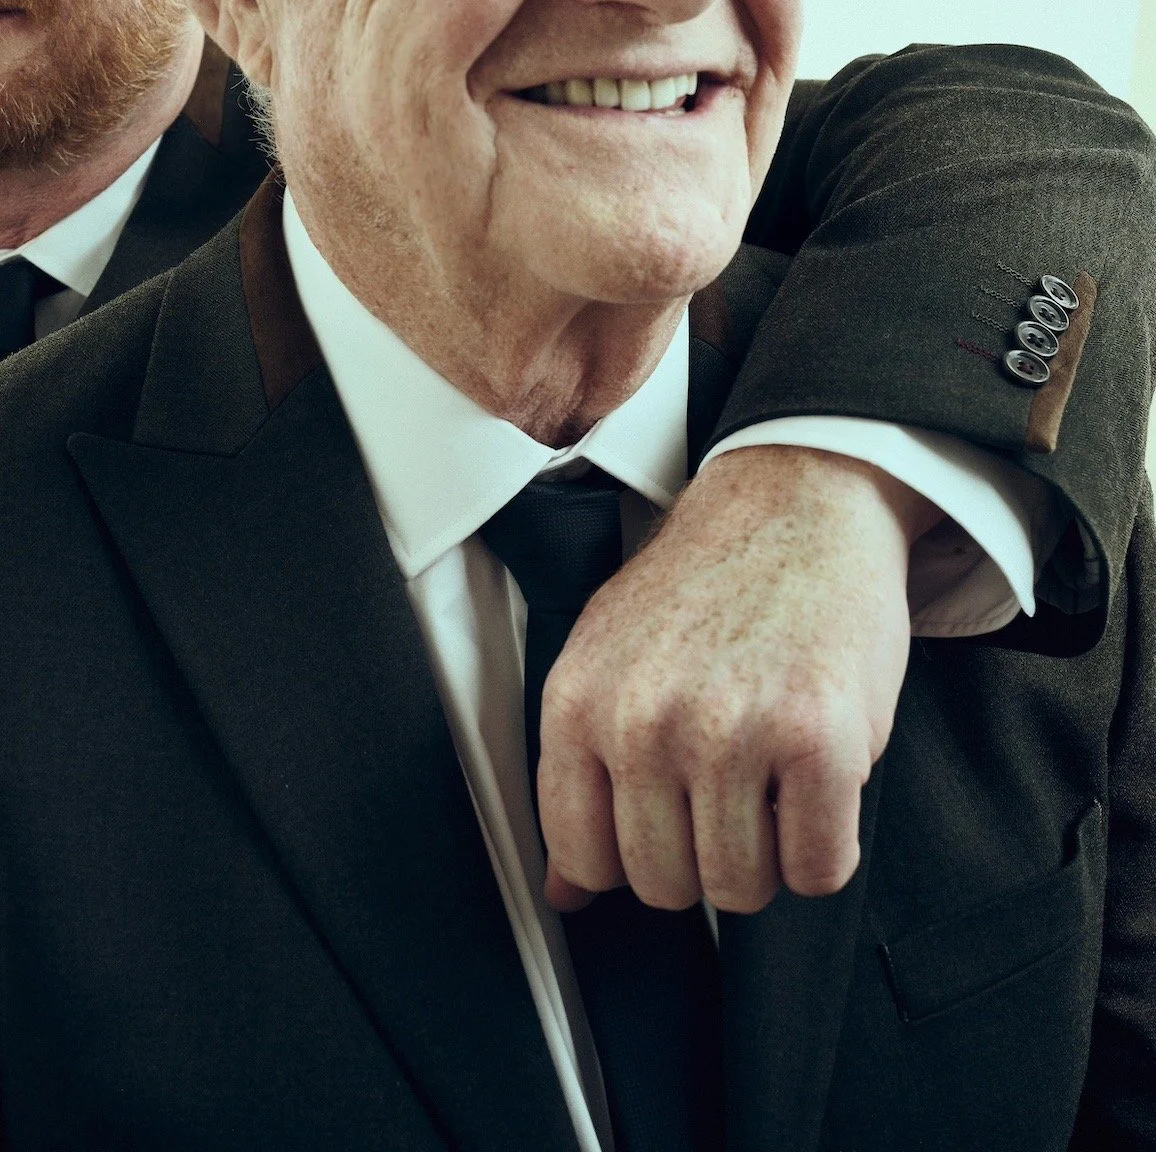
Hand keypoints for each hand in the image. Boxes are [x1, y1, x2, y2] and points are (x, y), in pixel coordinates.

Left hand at [536, 447, 941, 915]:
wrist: (798, 500)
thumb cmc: (707, 581)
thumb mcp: (609, 655)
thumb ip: (579, 769)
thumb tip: (565, 892)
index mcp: (577, 701)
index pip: (581, 856)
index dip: (629, 858)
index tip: (663, 822)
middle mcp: (643, 721)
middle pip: (664, 885)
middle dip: (703, 854)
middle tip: (731, 783)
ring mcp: (729, 732)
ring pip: (741, 889)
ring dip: (768, 851)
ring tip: (773, 773)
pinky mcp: (817, 740)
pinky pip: (819, 868)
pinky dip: (828, 844)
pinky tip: (819, 779)